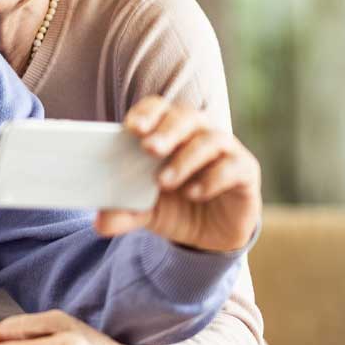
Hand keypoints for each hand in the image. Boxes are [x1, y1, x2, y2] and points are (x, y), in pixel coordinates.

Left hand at [94, 96, 261, 252]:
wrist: (211, 236)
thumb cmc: (175, 208)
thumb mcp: (146, 212)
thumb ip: (125, 213)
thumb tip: (100, 222)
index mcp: (170, 132)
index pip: (158, 108)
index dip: (147, 114)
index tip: (131, 128)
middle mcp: (199, 133)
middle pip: (185, 117)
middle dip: (166, 131)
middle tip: (149, 148)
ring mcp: (225, 150)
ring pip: (210, 139)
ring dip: (186, 158)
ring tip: (164, 181)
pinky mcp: (245, 171)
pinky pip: (233, 166)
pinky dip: (212, 178)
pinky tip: (194, 193)